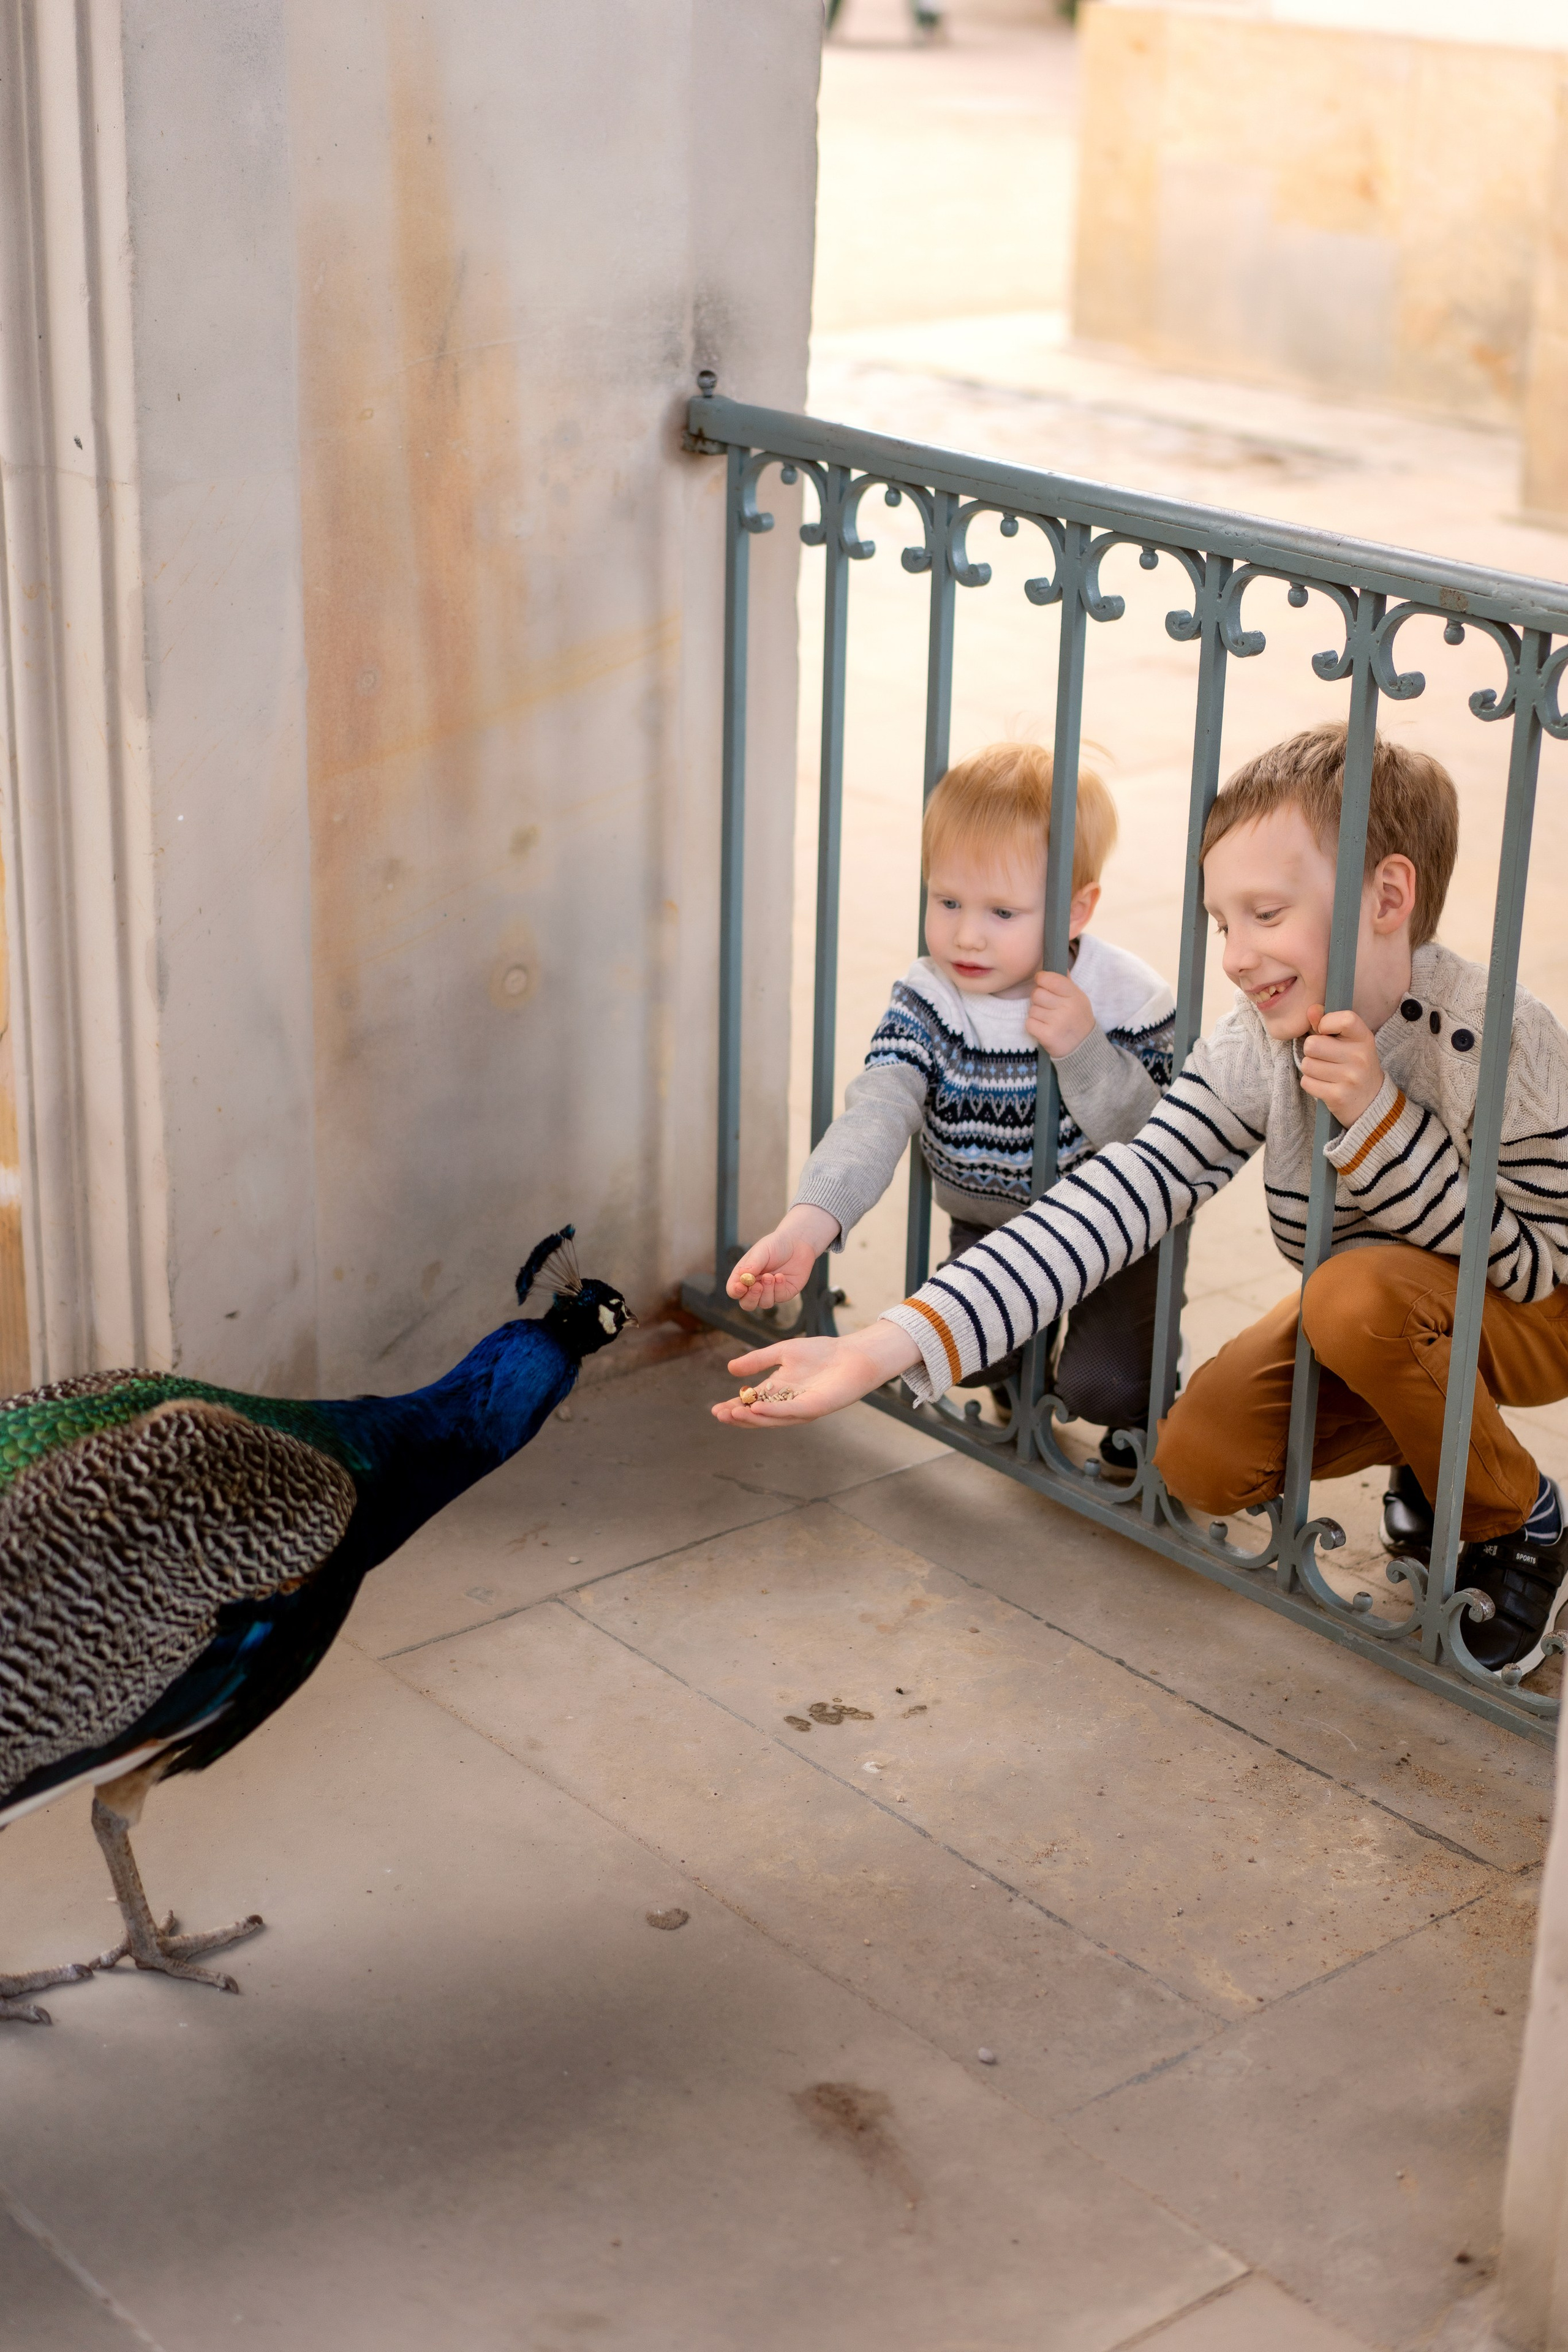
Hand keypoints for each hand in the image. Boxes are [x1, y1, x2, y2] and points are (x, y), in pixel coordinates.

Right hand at [710, 1321, 922, 1427]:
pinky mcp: (815, 1407)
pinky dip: (772, 1411)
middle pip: (758, 1415)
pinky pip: (790, 1411)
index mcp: (779, 1392)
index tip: (716, 1409)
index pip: (752, 1403)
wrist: (852, 1354)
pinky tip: (755, 1408)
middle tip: (719, 1415)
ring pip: (772, 1418)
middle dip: (738, 1416)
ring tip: (732, 1413)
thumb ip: (758, 1360)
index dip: (734, 1407)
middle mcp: (788, 1404)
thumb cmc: (821, 1353)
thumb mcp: (782, 1352)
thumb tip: (730, 1369)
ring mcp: (801, 1408)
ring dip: (750, 1417)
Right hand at [725, 1204, 840, 1312]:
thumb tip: (743, 1277)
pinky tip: (781, 1277)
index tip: (742, 1286)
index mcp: (744, 1276)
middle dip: (751, 1298)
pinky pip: (779, 1298)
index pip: (734, 1290)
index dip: (735, 1291)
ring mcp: (770, 1292)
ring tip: (771, 1276)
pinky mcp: (785, 1293)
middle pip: (747, 1303)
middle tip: (758, 1286)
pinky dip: (779, 1288)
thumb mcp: (762, 1250)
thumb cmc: (775, 1245)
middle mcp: (755, 1286)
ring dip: (767, 1291)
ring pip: (764, 1303)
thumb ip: (753, 1264)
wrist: (798, 1243)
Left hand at [1026, 970, 1095, 1058]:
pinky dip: (1033, 1026)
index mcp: (1074, 995)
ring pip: (1032, 1009)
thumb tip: (1058, 966)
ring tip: (1049, 1021)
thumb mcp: (1078, 999)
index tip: (1041, 982)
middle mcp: (1067, 1007)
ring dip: (1037, 1015)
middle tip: (1048, 1008)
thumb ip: (1067, 983)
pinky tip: (1044, 1029)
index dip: (1041, 979)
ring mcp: (1057, 1022)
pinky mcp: (1047, 1035)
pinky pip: (1029, 1023)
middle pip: (1037, 993)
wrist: (1083, 1048)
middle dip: (1038, 1000)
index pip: (1050, 978)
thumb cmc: (1077, 1020)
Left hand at [1300, 1006, 1384, 1126]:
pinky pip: (1307, 1082)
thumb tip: (1311, 1009)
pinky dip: (1311, 1084)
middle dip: (1312, 1051)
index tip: (1325, 1031)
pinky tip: (1325, 1085)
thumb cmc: (1354, 1066)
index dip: (1326, 1022)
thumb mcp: (1349, 1042)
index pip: (1345, 1019)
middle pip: (1313, 1044)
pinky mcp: (1338, 1096)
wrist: (1371, 1101)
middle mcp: (1360, 1057)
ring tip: (1326, 1072)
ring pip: (1307, 1064)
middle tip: (1324, 1057)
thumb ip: (1328, 1023)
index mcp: (1364, 1038)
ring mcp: (1350, 1078)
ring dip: (1311, 1069)